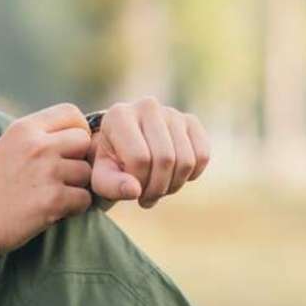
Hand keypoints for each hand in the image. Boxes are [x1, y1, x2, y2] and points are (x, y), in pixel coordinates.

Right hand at [0, 103, 96, 256]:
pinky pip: (84, 199)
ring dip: (76, 187)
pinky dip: (73, 208)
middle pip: (84, 141)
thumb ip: (35, 138)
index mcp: (23, 128)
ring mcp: (46, 171)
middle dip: (79, 159)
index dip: (78, 130)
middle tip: (63, 177)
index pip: (71, 112)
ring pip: (86, 172)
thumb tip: (76, 135)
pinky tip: (52, 211)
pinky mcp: (53, 199)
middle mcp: (37, 145)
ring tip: (52, 196)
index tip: (69, 149)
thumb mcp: (4, 148)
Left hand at [88, 99, 210, 208]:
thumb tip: (134, 190)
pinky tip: (173, 177)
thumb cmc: (111, 163)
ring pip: (186, 160)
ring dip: (173, 185)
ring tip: (158, 189)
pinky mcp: (191, 121)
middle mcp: (147, 107)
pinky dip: (191, 175)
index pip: (139, 158)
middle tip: (147, 198)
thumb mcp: (102, 178)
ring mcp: (172, 112)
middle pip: (165, 159)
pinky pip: (202, 155)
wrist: (124, 146)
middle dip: (157, 187)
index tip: (132, 190)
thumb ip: (112, 186)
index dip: (139, 183)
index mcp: (119, 116)